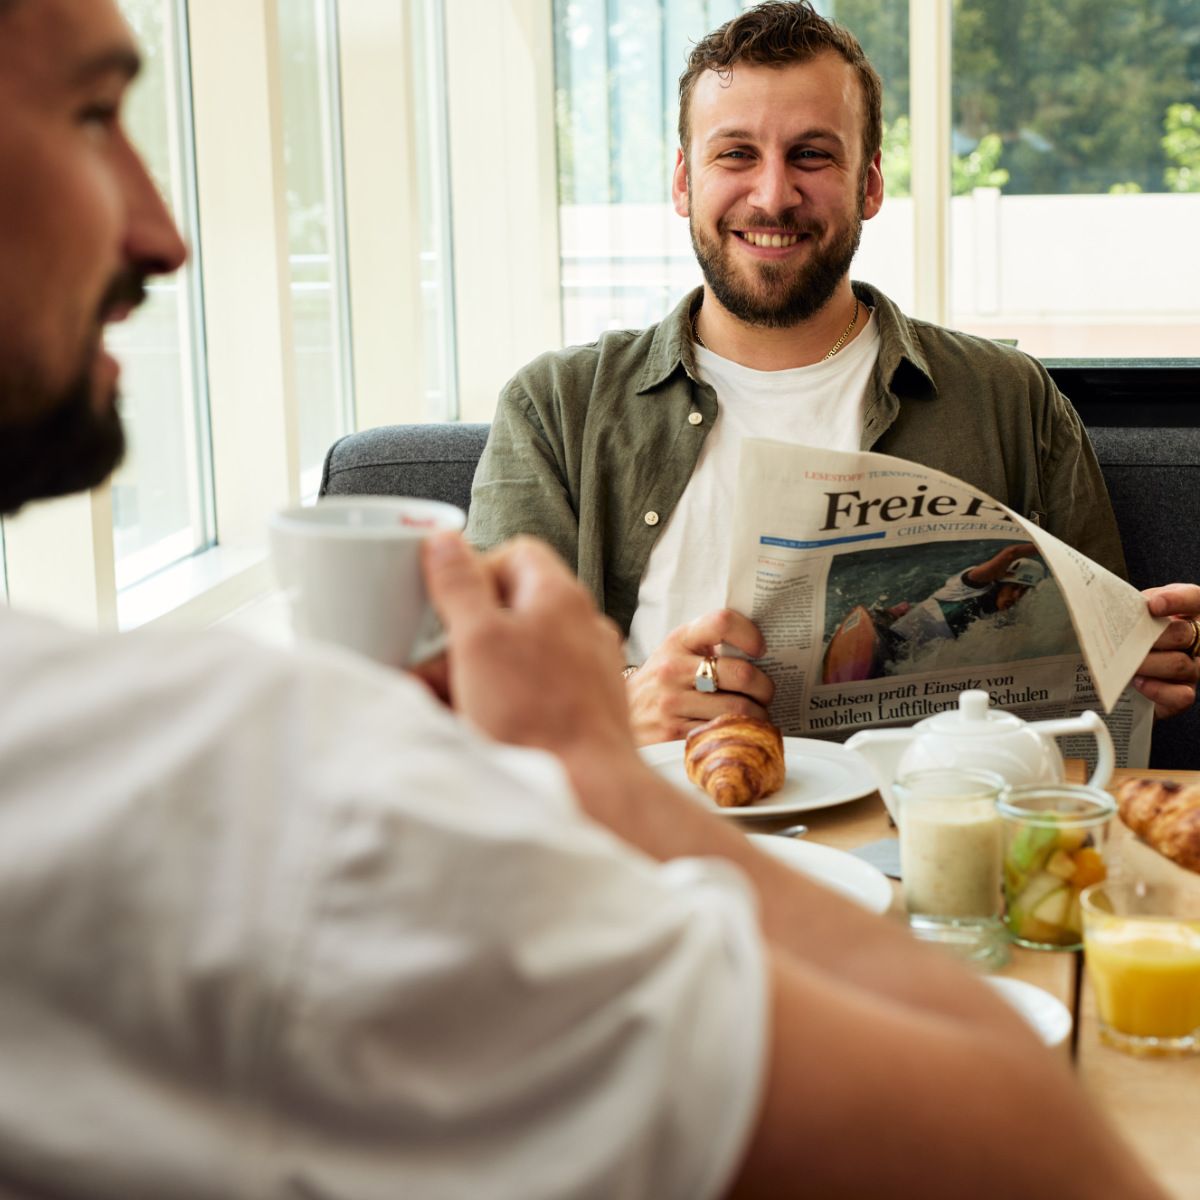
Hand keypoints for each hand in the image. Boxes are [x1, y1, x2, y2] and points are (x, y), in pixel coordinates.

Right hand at [422, 532, 632, 763]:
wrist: (586, 787)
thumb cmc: (535, 714)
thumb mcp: (478, 639)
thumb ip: (459, 584)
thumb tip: (444, 541)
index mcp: (559, 596)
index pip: (517, 553)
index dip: (478, 569)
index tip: (449, 601)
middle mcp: (582, 626)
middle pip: (516, 608)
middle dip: (471, 633)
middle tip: (441, 660)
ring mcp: (588, 669)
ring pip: (524, 654)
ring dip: (484, 671)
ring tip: (456, 701)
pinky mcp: (585, 707)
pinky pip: (538, 690)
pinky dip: (508, 700)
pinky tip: (484, 725)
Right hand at [627, 608, 774, 745]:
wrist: (621, 716)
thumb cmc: (661, 682)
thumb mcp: (675, 653)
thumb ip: (707, 645)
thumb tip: (757, 651)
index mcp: (678, 641)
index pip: (722, 622)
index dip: (749, 634)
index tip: (759, 650)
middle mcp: (672, 669)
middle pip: (741, 673)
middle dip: (764, 687)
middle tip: (765, 694)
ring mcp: (671, 702)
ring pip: (738, 709)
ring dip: (757, 715)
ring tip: (755, 715)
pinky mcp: (673, 734)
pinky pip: (723, 732)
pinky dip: (738, 733)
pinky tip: (736, 731)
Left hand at [1134, 583, 1199, 718]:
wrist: (1126, 661)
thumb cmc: (1132, 631)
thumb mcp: (1134, 611)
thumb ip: (1132, 605)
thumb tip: (1115, 605)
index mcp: (1187, 611)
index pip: (1194, 598)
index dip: (1177, 600)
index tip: (1153, 605)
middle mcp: (1198, 640)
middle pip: (1183, 635)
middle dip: (1151, 638)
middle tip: (1124, 642)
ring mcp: (1194, 667)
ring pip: (1178, 664)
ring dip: (1148, 664)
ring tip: (1124, 664)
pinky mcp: (1184, 692)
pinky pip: (1181, 695)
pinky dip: (1157, 690)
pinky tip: (1138, 683)